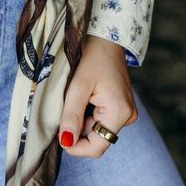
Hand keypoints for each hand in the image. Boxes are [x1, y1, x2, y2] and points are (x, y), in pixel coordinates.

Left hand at [58, 34, 137, 157]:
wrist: (107, 38)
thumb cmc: (93, 56)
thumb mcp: (78, 85)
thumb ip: (72, 116)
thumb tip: (66, 142)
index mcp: (119, 113)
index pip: (97, 147)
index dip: (76, 147)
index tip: (58, 136)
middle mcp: (127, 117)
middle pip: (97, 139)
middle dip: (77, 129)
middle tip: (65, 108)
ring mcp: (125, 112)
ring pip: (97, 130)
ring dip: (82, 120)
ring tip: (76, 98)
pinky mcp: (121, 107)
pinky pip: (101, 120)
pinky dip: (88, 114)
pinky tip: (84, 97)